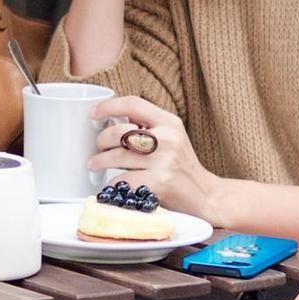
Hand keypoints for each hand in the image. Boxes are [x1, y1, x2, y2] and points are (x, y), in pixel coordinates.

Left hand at [89, 95, 220, 218]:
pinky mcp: (158, 183)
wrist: (205, 195)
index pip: (133, 104)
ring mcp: (164, 162)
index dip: (108, 106)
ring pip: (116, 157)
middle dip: (101, 140)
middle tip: (98, 147)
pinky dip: (113, 182)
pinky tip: (116, 183)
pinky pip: (122, 180)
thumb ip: (148, 126)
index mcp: (169, 123)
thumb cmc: (181, 166)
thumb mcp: (172, 137)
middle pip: (119, 132)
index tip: (93, 113)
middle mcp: (168, 139)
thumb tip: (110, 119)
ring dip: (99, 162)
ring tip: (95, 164)